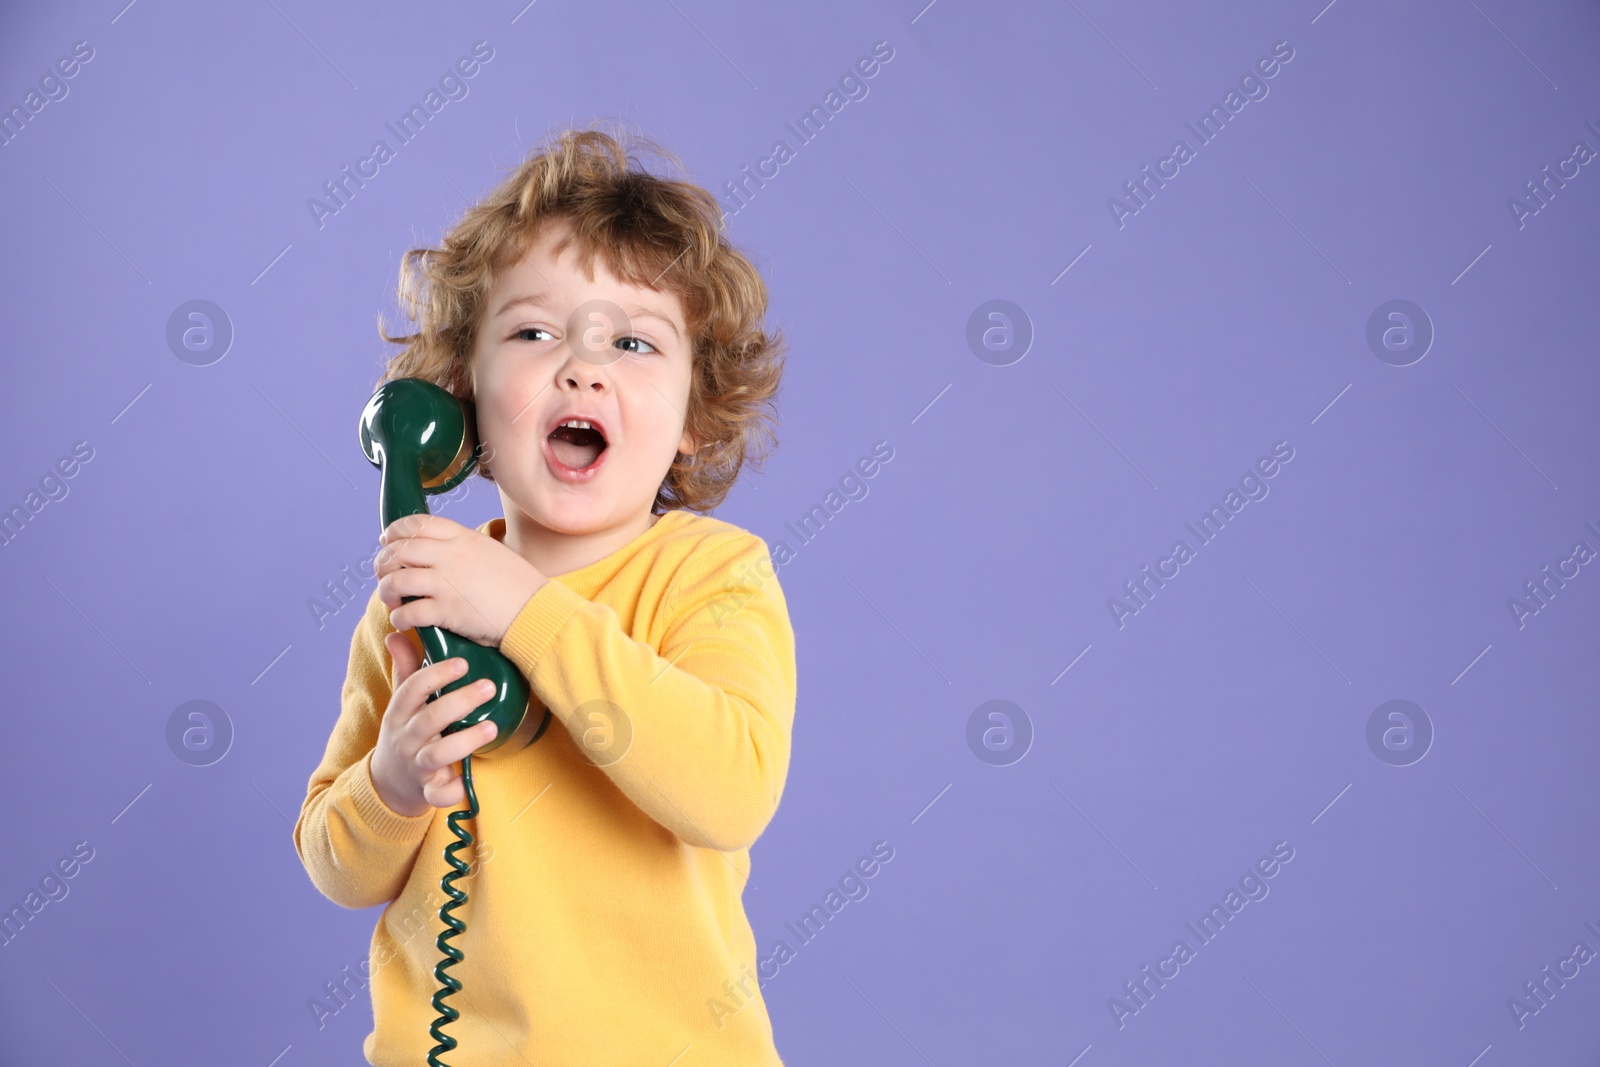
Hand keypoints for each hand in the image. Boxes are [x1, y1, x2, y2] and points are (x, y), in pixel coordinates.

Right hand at [369, 632, 501, 816]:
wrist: (389, 783)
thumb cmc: (405, 732)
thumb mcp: (401, 702)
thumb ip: (405, 669)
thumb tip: (397, 633)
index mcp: (400, 713)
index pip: (412, 689)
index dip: (436, 674)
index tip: (462, 662)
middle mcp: (406, 737)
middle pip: (430, 719)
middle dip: (460, 702)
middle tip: (489, 686)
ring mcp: (416, 765)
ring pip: (437, 754)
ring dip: (465, 741)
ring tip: (492, 727)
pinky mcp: (426, 790)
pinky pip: (437, 795)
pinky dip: (451, 791)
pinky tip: (468, 781)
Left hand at [374, 513, 547, 647]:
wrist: (536, 610)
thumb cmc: (518, 585)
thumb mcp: (491, 552)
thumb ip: (464, 548)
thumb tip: (439, 554)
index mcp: (463, 538)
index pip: (417, 524)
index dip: (395, 531)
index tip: (387, 540)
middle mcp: (451, 555)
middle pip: (399, 549)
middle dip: (384, 562)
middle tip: (384, 573)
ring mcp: (447, 582)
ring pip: (396, 579)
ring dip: (386, 590)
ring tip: (392, 599)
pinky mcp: (446, 610)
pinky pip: (408, 611)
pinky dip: (399, 617)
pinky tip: (403, 621)